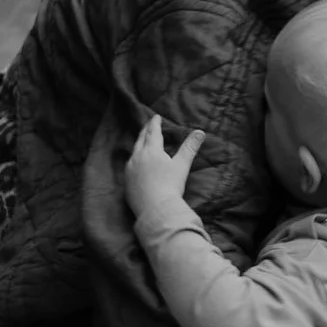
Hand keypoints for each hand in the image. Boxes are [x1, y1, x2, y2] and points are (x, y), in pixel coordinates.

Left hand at [124, 111, 202, 225]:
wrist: (155, 210)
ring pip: (134, 151)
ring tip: (142, 141)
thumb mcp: (182, 165)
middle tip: (149, 124)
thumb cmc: (170, 186)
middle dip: (146, 130)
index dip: (155, 123)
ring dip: (139, 144)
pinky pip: (130, 164)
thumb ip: (190, 147)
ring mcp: (130, 169)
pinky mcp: (127, 181)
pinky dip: (135, 158)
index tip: (156, 116)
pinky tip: (137, 163)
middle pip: (141, 139)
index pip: (153, 132)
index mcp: (151, 150)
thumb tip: (200, 132)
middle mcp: (137, 157)